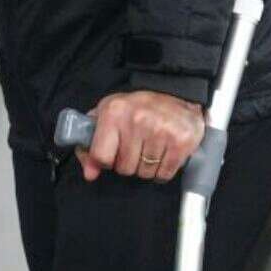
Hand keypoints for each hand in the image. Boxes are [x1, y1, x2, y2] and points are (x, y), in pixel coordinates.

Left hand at [76, 91, 205, 182]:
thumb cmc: (139, 108)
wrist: (176, 96)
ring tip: (152, 147)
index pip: (101, 156)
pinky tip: (164, 152)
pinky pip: (164, 174)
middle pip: (125, 168)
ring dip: (148, 166)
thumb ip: (91, 146)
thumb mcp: (108, 117)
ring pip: (145, 173)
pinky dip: (163, 169)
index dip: (106, 160)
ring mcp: (160, 130)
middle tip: (137, 146)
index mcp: (114, 112)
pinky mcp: (180, 141)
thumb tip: (90, 174)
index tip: (113, 153)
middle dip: (130, 163)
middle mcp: (137, 119)